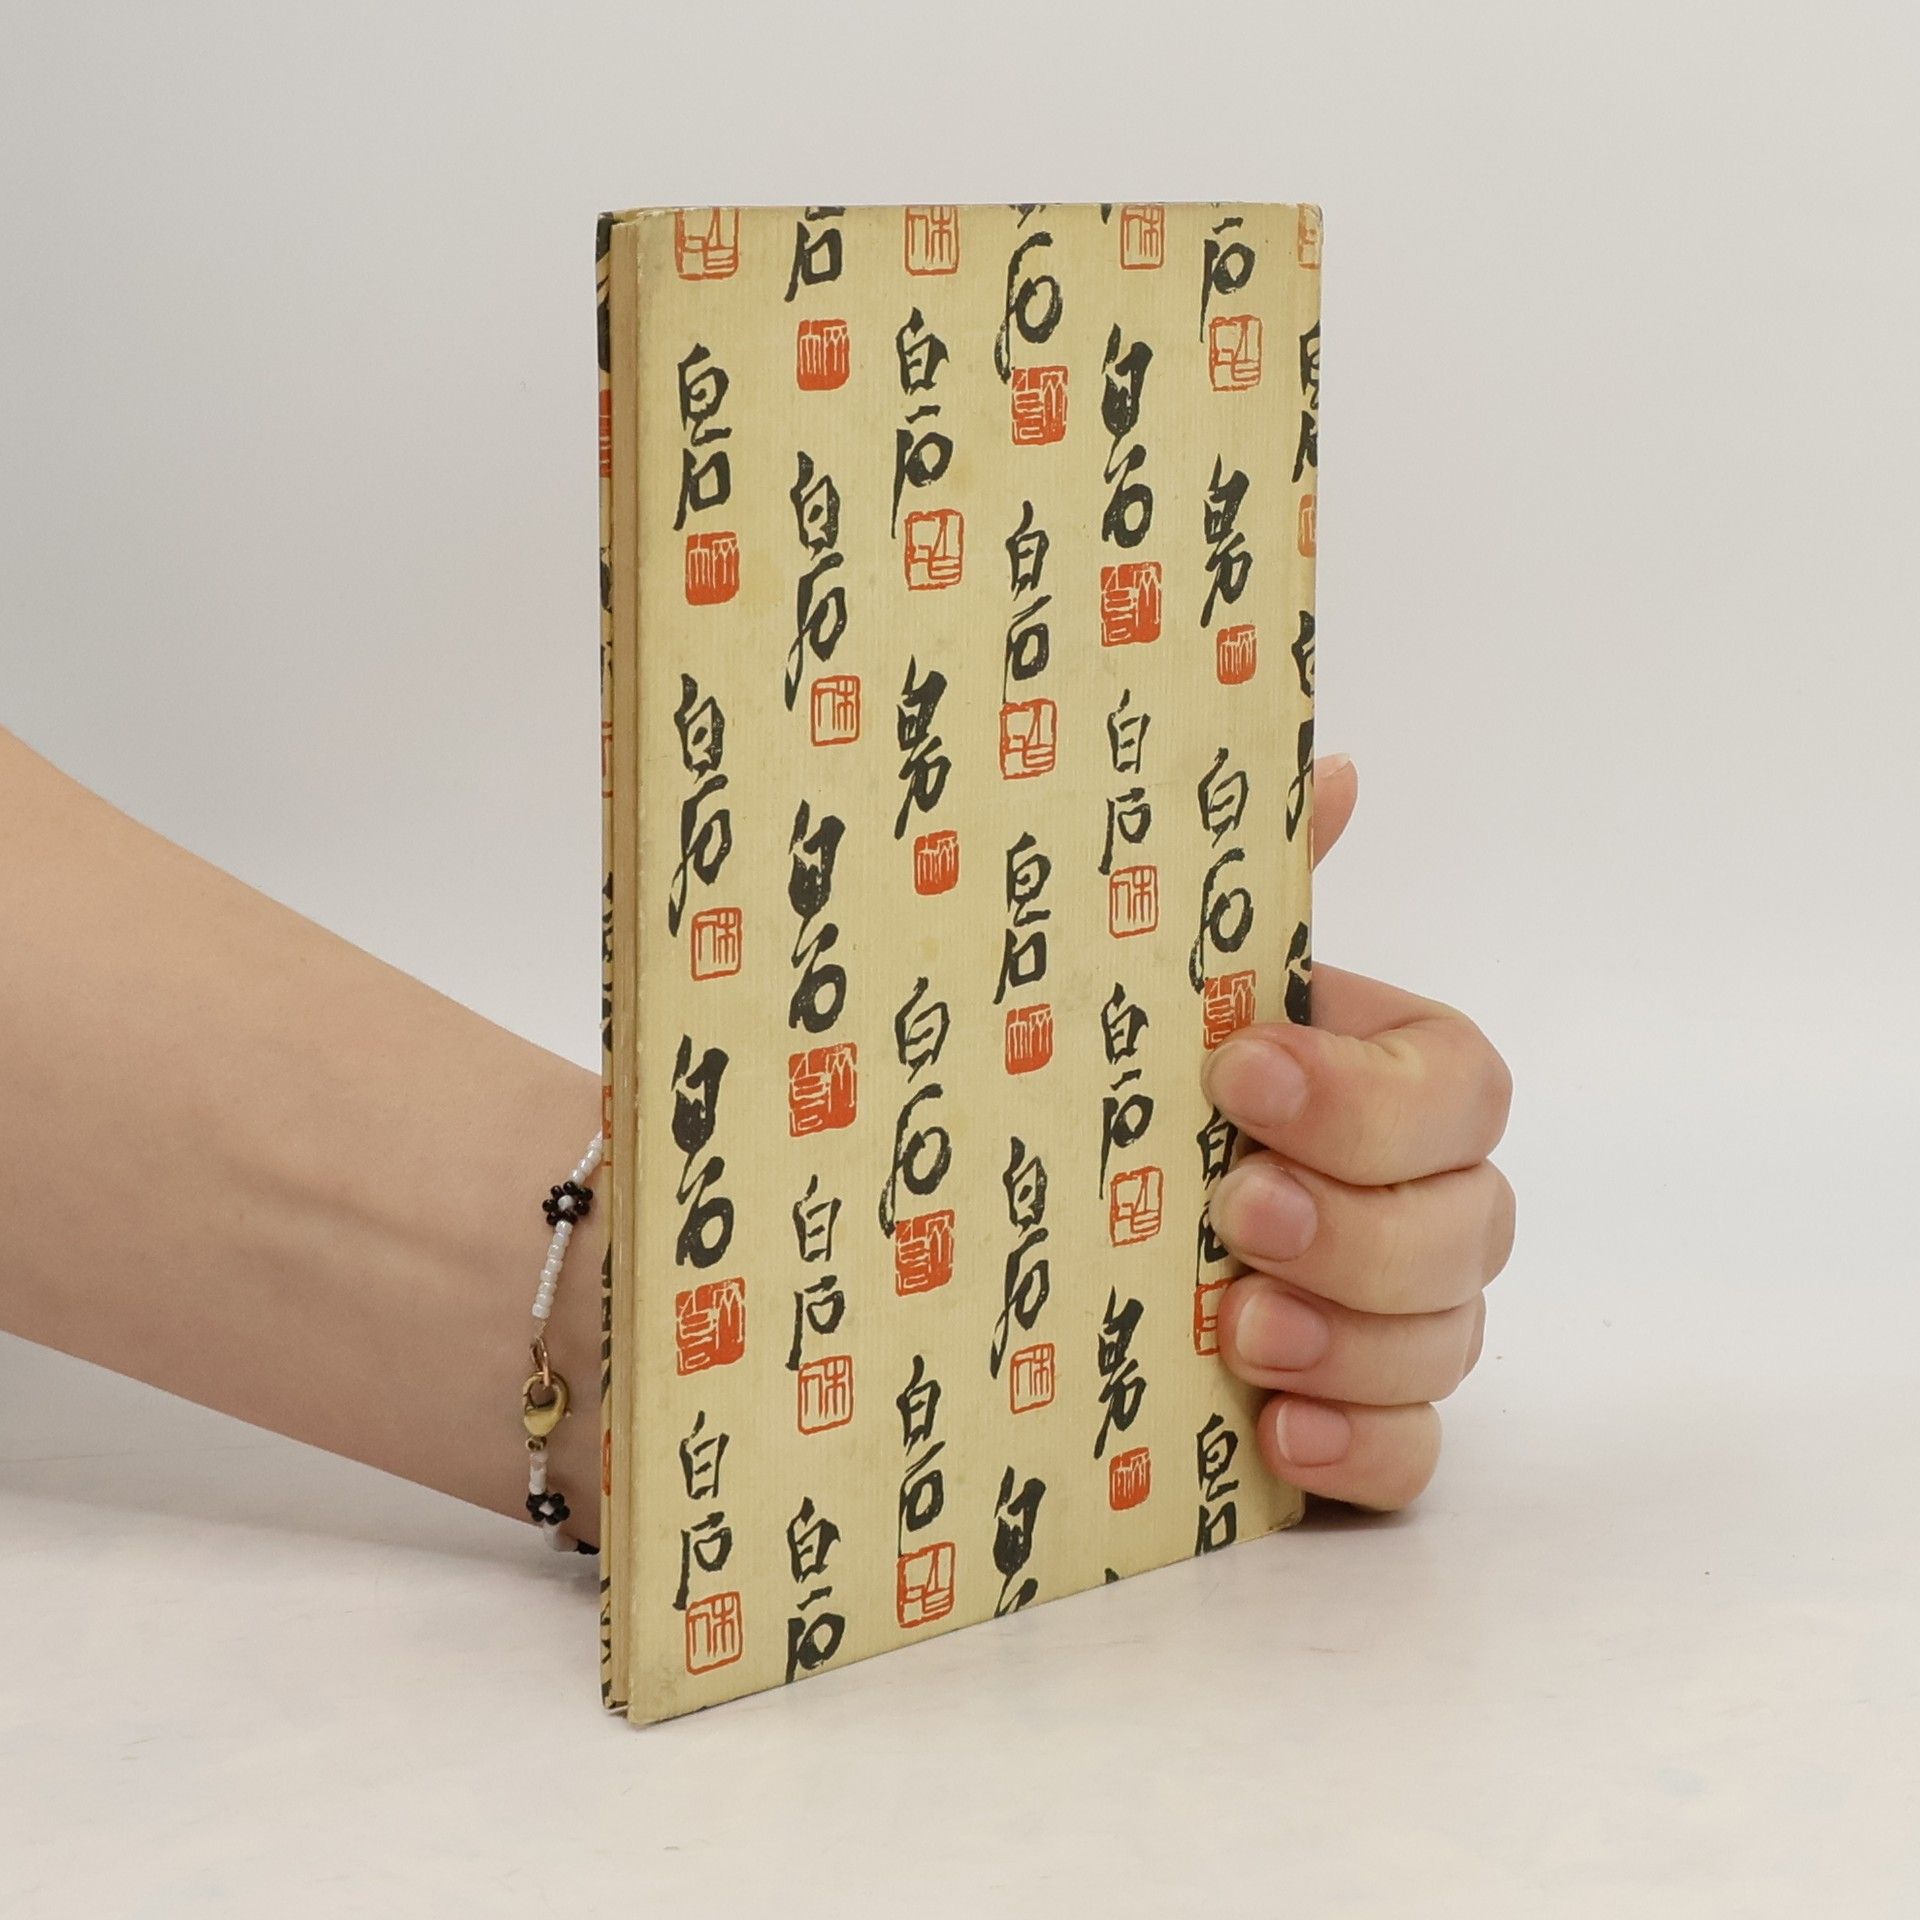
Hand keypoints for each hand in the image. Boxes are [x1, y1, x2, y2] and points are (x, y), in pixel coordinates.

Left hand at [1200, 755, 1514, 1510]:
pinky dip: (1360, 1446)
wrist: (1072, 1214)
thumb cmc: (1150, 1085)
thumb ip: (1257, 889)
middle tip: (1233, 1209)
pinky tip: (1278, 1428)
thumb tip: (1330, 766)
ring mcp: (1400, 1319)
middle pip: (1472, 1226)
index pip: (1457, 1089)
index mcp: (1398, 1084)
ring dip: (1353, 1337)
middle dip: (1358, 1224)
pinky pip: (1412, 1456)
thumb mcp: (1180, 984)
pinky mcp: (1358, 1418)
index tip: (1238, 1071)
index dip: (1364, 1092)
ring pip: (1450, 1340)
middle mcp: (1424, 1201)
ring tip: (1238, 1328)